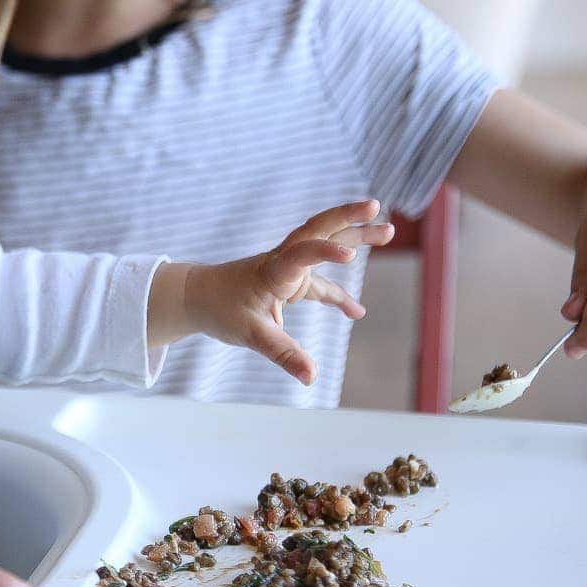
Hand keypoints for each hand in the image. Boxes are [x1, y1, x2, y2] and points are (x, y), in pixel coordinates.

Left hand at [157, 200, 393, 383]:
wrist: (197, 298)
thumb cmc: (219, 309)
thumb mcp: (250, 334)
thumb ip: (283, 354)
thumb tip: (312, 378)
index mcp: (272, 270)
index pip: (301, 253)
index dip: (324, 252)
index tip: (350, 257)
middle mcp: (283, 262)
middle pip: (318, 231)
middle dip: (348, 218)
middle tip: (377, 208)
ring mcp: (288, 268)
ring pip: (324, 246)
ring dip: (353, 237)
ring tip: (388, 231)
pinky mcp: (289, 281)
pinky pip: (320, 284)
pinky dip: (338, 295)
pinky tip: (357, 313)